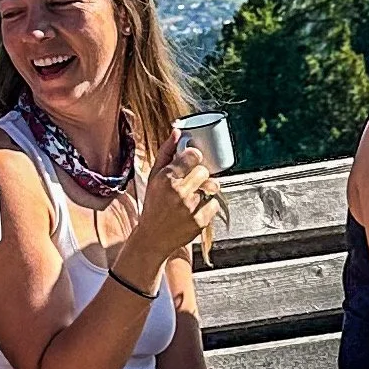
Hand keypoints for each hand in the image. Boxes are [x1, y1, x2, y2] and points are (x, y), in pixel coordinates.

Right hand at [130, 144, 223, 266]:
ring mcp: (190, 207)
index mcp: (165, 177)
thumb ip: (166, 152)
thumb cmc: (153, 205)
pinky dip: (209, 206)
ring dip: (207, 190)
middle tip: (192, 182)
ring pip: (213, 187)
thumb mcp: (153, 177)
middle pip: (204, 171)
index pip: (193, 155)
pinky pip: (215, 204)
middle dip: (200, 175)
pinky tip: (196, 210)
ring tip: (195, 196)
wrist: (153, 238)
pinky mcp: (200, 221)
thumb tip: (177, 131)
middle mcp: (178, 191)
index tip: (192, 161)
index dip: (195, 157)